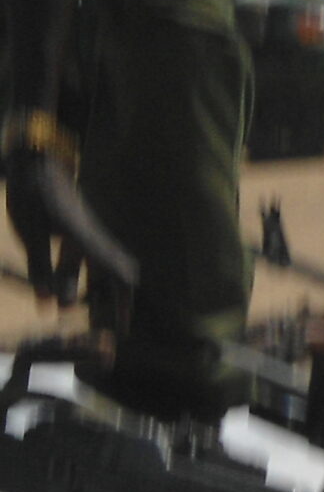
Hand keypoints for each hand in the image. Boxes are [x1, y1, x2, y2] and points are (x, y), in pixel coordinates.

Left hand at [6, 146, 136, 319]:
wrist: (33, 161)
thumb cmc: (33, 193)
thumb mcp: (32, 231)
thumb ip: (41, 266)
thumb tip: (51, 304)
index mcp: (88, 240)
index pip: (119, 276)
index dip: (123, 304)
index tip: (121, 328)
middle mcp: (92, 240)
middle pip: (112, 276)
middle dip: (112, 304)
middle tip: (110, 330)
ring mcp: (82, 235)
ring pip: (94, 269)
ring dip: (87, 293)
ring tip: (72, 314)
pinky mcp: (70, 231)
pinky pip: (79, 260)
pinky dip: (73, 279)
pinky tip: (55, 292)